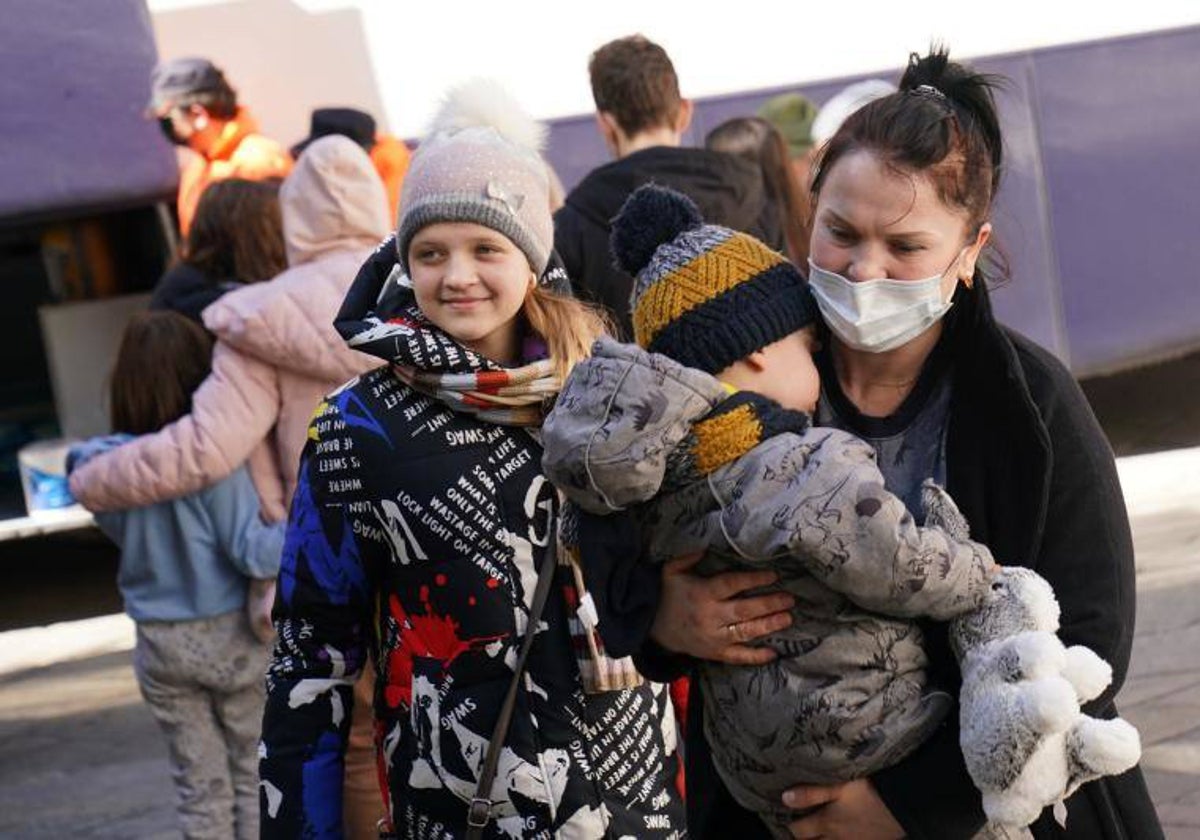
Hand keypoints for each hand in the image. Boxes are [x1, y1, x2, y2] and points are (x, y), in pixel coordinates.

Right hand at [650, 553, 793, 664]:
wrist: (649, 627)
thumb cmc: (666, 595)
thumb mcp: (671, 571)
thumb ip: (688, 557)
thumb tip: (707, 546)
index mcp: (702, 593)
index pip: (732, 584)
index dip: (753, 580)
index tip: (773, 575)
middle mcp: (709, 616)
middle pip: (744, 610)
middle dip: (769, 604)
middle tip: (790, 599)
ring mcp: (713, 638)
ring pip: (745, 632)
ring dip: (768, 625)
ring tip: (788, 618)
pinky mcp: (714, 653)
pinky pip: (737, 657)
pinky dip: (755, 657)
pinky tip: (773, 653)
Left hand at [783, 779, 902, 839]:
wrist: (904, 806)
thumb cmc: (870, 792)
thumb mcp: (840, 786)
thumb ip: (812, 793)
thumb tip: (784, 798)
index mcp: (826, 822)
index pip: (798, 831)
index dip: (789, 826)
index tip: (782, 819)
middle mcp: (836, 838)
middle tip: (796, 832)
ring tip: (814, 834)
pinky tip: (837, 835)